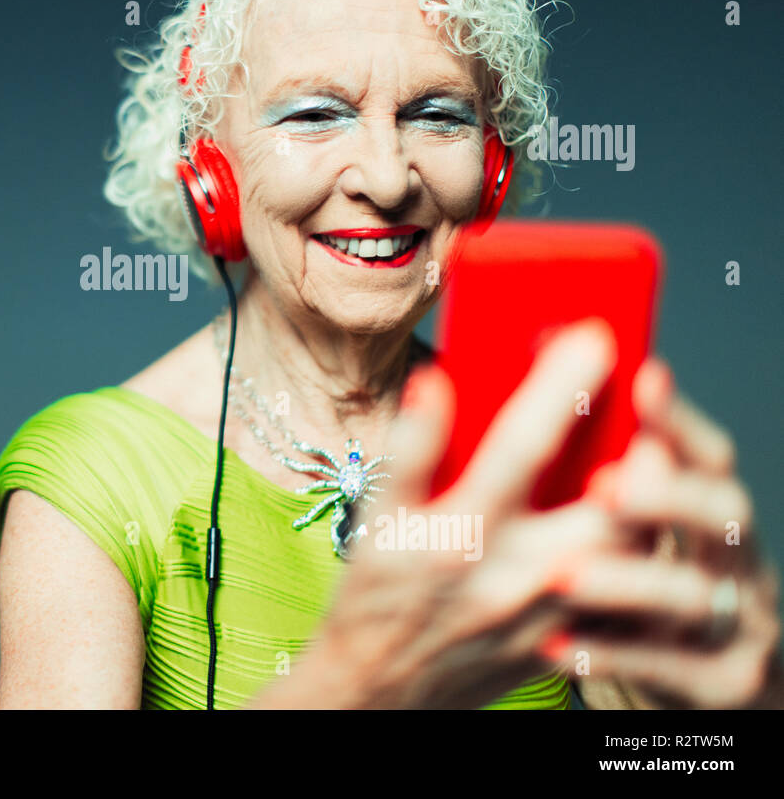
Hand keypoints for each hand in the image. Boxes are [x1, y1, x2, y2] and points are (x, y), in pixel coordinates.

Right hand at [296, 319, 631, 707]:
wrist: (379, 688)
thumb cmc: (376, 596)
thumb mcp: (377, 520)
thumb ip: (409, 450)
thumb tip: (436, 383)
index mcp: (461, 533)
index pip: (523, 445)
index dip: (563, 385)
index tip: (596, 337)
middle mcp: (514, 575)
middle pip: (611, 508)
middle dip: (642, 453)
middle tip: (647, 409)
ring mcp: (549, 615)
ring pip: (632, 553)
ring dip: (647, 502)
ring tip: (645, 459)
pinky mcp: (567, 643)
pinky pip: (626, 600)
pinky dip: (640, 556)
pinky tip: (630, 524)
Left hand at [540, 360, 782, 707]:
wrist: (710, 683)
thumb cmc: (645, 588)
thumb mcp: (640, 531)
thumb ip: (607, 479)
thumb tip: (528, 402)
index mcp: (712, 512)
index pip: (708, 454)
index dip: (678, 418)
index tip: (642, 377)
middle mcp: (737, 560)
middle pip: (725, 513)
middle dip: (667, 494)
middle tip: (606, 485)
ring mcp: (739, 623)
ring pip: (694, 595)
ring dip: (627, 580)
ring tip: (562, 573)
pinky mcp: (721, 683)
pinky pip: (667, 668)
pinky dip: (610, 654)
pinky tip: (555, 645)